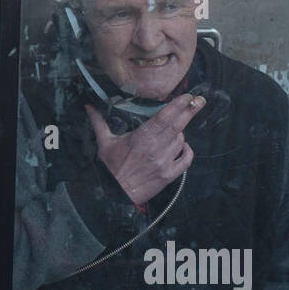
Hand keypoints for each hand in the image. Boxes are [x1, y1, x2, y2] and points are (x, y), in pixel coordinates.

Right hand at [84, 93, 203, 205]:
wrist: (115, 193)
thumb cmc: (110, 168)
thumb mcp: (104, 143)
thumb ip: (99, 123)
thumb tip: (89, 107)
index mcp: (141, 137)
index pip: (164, 117)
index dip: (177, 105)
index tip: (187, 96)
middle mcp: (155, 148)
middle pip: (178, 125)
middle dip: (190, 110)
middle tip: (199, 100)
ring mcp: (164, 161)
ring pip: (181, 140)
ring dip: (180, 132)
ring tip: (175, 129)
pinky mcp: (169, 175)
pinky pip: (186, 160)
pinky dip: (187, 151)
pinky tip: (184, 146)